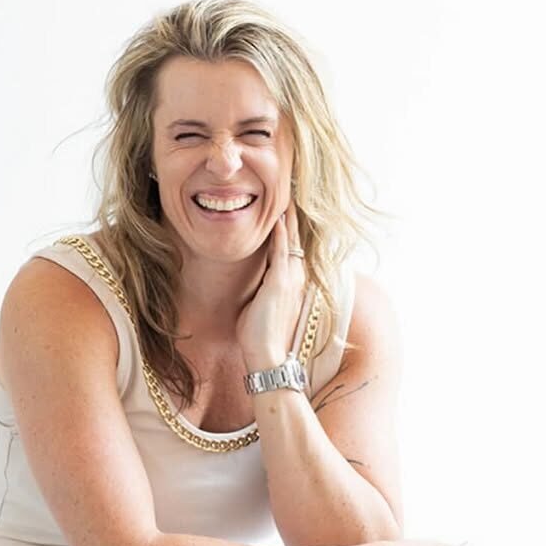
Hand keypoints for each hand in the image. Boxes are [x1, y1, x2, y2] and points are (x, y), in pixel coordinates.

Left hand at [235, 201, 306, 366]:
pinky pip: (281, 253)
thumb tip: (250, 279)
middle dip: (292, 215)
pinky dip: (280, 235)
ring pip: (291, 241)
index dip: (287, 226)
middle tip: (290, 189)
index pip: (289, 246)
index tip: (283, 206)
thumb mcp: (258, 304)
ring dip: (288, 218)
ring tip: (287, 194)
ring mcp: (289, 279)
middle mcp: (294, 277)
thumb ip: (259, 287)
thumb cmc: (258, 334)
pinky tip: (278, 219)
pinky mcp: (280, 284)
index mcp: (290, 281)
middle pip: (295, 238)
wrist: (265, 355)